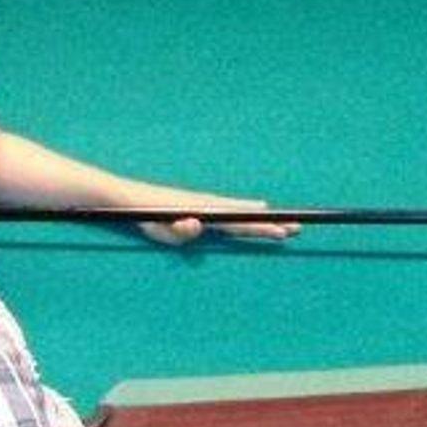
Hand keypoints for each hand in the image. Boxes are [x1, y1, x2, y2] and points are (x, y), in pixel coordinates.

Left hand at [131, 188, 298, 246]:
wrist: (129, 196)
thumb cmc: (143, 216)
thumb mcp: (158, 228)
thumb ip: (178, 229)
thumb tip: (197, 223)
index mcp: (202, 213)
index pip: (238, 223)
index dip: (261, 227)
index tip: (281, 230)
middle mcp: (209, 207)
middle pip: (246, 218)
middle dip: (272, 224)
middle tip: (298, 229)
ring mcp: (205, 206)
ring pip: (240, 214)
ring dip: (262, 219)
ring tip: (283, 222)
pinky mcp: (199, 207)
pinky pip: (229, 212)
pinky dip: (246, 213)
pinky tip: (255, 211)